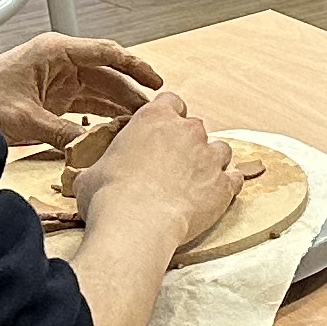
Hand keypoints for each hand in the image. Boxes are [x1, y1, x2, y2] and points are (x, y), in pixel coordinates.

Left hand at [0, 34, 167, 146]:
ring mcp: (56, 80)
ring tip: (139, 125)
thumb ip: (61, 133)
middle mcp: (59, 62)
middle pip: (106, 75)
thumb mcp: (25, 119)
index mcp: (55, 51)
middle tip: (152, 114)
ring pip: (98, 92)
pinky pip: (84, 106)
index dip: (134, 67)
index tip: (155, 80)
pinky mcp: (51, 99)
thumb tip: (90, 149)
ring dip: (117, 107)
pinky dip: (99, 118)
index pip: (106, 53)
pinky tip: (113, 130)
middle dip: (130, 93)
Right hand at [76, 95, 241, 252]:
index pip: (170, 102)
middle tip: (172, 166)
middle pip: (195, 127)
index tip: (160, 133)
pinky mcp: (224, 184)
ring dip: (210, 162)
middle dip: (186, 143)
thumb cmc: (108, 196)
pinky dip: (227, 185)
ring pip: (220, 149)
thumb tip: (95, 178)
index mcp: (154, 118)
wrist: (136, 223)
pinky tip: (215, 196)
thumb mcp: (92, 173)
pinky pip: (235, 178)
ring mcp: (210, 156)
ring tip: (195, 182)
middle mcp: (187, 130)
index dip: (167, 117)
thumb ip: (104, 166)